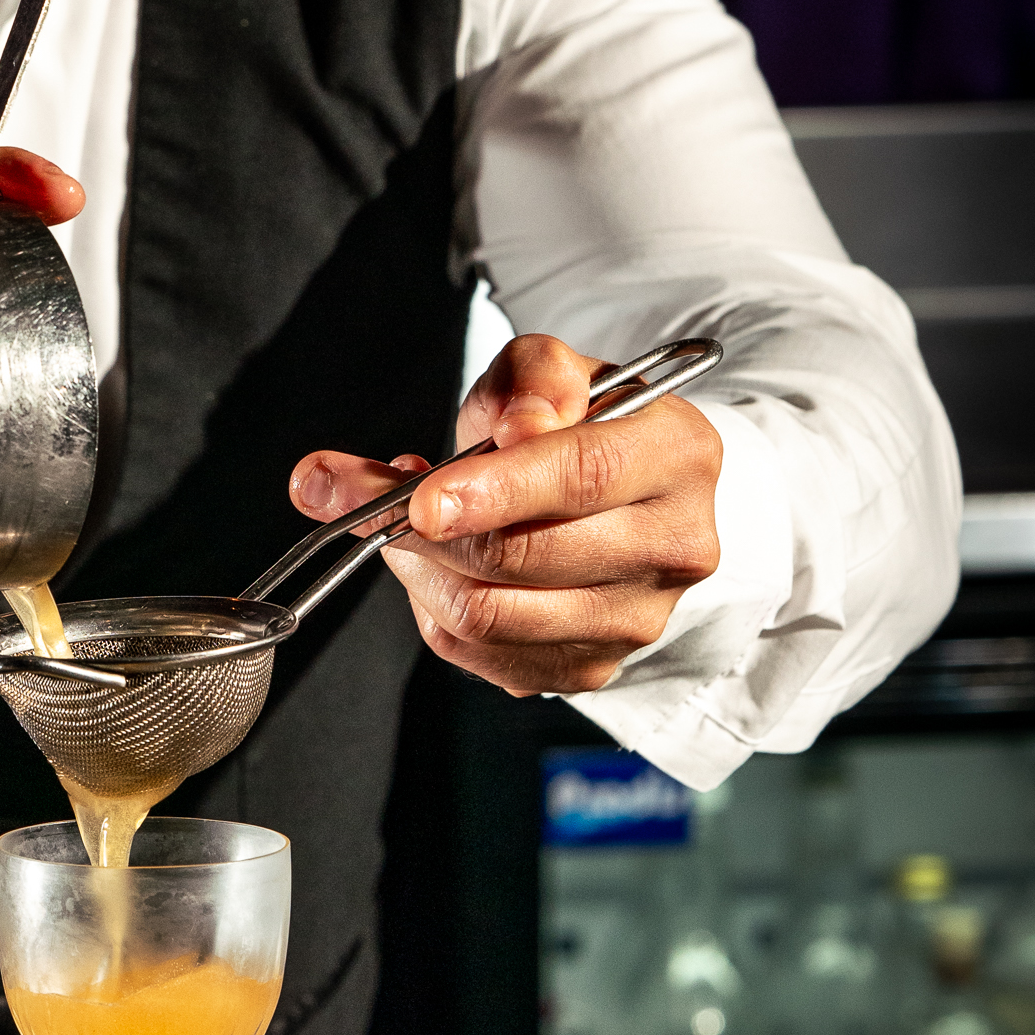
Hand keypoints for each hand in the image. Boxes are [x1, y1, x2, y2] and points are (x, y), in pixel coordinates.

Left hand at [285, 330, 721, 697]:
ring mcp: (638, 618)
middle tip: (356, 493)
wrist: (609, 486)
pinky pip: (480, 654)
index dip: (494, 492)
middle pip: (526, 557)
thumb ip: (534, 376)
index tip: (422, 499)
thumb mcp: (549, 368)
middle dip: (423, 529)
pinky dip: (431, 608)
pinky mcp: (592, 666)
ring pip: (491, 615)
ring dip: (417, 568)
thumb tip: (518, 425)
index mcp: (678, 456)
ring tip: (403, 521)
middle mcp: (674, 546)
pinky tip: (434, 564)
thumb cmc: (574, 422)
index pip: (583, 478)